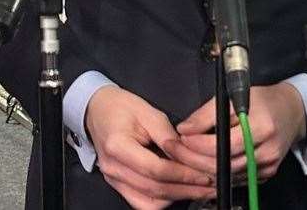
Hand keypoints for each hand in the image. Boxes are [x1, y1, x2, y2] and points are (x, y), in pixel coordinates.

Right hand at [85, 86, 214, 208]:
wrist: (98, 109)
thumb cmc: (120, 107)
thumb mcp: (148, 112)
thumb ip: (168, 135)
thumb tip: (187, 153)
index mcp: (118, 146)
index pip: (155, 169)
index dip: (182, 174)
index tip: (202, 174)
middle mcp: (113, 167)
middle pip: (154, 189)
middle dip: (185, 189)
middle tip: (208, 185)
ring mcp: (113, 179)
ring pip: (148, 201)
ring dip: (176, 197)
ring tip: (197, 189)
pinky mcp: (118, 184)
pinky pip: (140, 202)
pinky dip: (161, 200)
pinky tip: (177, 191)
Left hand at [165, 83, 306, 181]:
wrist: (292, 111)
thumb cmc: (262, 100)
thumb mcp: (234, 96)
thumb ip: (208, 113)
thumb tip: (184, 129)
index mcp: (262, 126)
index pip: (224, 144)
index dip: (198, 144)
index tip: (181, 137)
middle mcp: (267, 150)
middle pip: (224, 164)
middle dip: (193, 159)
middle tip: (175, 149)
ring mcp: (268, 166)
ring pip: (228, 175)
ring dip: (202, 167)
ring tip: (184, 156)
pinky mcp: (266, 174)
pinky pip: (237, 178)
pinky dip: (218, 172)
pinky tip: (203, 164)